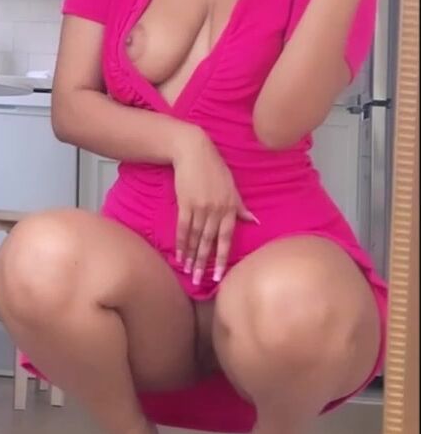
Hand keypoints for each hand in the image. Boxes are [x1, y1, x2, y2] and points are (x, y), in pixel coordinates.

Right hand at [172, 128, 258, 287]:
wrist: (194, 152)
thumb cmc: (215, 169)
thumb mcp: (232, 187)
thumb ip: (240, 207)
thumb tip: (255, 222)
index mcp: (229, 208)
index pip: (226, 239)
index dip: (222, 258)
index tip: (218, 276)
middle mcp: (216, 210)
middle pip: (209, 242)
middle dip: (203, 263)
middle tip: (197, 281)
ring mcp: (200, 207)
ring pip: (195, 237)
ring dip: (191, 256)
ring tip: (187, 272)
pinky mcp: (185, 203)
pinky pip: (183, 228)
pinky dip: (181, 242)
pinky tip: (179, 254)